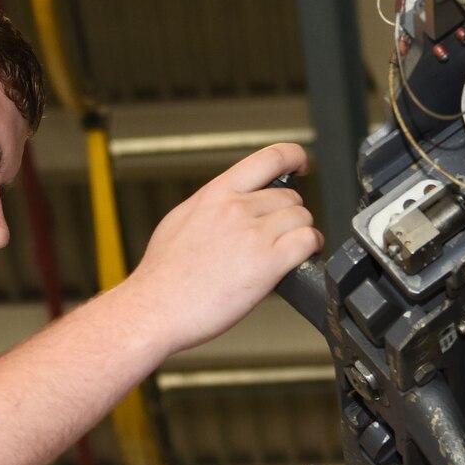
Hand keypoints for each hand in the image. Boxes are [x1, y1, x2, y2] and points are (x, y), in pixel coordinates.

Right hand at [122, 143, 322, 355]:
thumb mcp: (181, 221)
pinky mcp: (267, 263)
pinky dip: (311, 248)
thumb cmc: (162, 276)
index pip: (268, 158)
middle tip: (281, 233)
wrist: (154, 308)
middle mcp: (235, 208)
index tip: (301, 164)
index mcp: (215, 194)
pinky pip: (307, 242)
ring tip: (290, 249)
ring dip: (302, 233)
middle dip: (290, 214)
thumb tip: (230, 203)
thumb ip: (212, 207)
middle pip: (290, 196)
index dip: (293, 156)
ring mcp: (252, 234)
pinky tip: (302, 258)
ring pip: (301, 218)